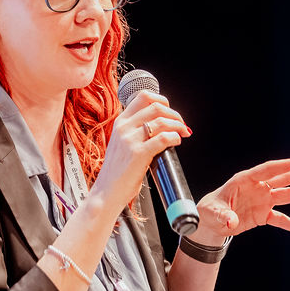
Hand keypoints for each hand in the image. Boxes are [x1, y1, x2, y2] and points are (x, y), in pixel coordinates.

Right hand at [90, 90, 191, 211]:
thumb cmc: (117, 172)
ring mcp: (130, 139)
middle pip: (156, 106)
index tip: (170, 112)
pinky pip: (163, 138)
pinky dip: (174, 137)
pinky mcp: (138, 153)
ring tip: (183, 133)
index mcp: (120, 122)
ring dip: (178, 125)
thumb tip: (160, 126)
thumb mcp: (121, 144)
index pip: (143, 97)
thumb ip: (135, 132)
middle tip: (181, 124)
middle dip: (174, 113)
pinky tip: (177, 141)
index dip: (162, 101)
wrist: (106, 193)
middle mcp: (124, 127)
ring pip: (162, 121)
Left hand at [190, 158, 289, 245]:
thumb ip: (223, 215)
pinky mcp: (263, 214)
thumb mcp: (212, 213)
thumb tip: (232, 223)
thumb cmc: (207, 212)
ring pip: (288, 195)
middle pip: (285, 178)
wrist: (208, 223)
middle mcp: (257, 187)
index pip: (269, 169)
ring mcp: (262, 200)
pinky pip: (281, 218)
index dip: (286, 165)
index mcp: (245, 180)